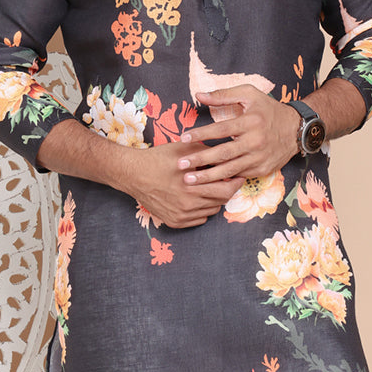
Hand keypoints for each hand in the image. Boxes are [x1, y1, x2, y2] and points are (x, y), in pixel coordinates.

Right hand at [119, 143, 242, 227]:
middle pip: (220, 202)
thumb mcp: (185, 150)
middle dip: (227, 190)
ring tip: (211, 188)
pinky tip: (199, 198)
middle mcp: (188, 205)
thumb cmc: (158, 159)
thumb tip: (226, 155)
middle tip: (228, 181)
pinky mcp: (174, 222)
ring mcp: (181, 216)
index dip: (235, 183)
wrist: (133, 174)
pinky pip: (199, 220)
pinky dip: (203, 210)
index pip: (225, 191)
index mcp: (192, 187)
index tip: (239, 176)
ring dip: (214, 200)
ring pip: (210, 211)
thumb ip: (207, 153)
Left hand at [176, 85, 300, 186]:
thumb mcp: (249, 94)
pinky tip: (208, 184)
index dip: (201, 134)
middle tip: (181, 165)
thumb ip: (223, 95)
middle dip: (200, 160)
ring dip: (207, 176)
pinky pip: (238, 176)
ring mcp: (258, 158)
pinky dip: (223, 180)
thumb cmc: (268, 110)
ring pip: (229, 170)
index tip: (184, 137)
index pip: (221, 129)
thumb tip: (199, 96)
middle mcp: (254, 142)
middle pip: (222, 153)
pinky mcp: (261, 170)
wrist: (296, 130)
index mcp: (250, 122)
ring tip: (189, 180)